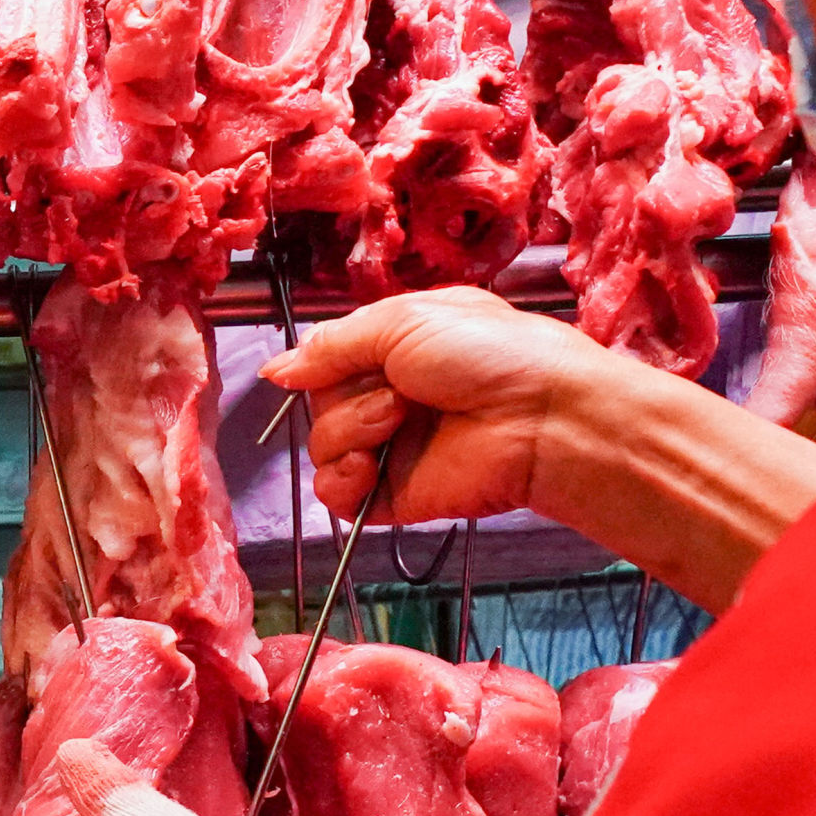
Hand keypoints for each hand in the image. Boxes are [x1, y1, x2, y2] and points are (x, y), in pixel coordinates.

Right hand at [261, 287, 623, 526]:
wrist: (540, 417)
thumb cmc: (489, 353)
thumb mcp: (402, 321)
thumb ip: (331, 346)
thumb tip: (275, 370)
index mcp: (397, 349)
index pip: (329, 360)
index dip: (320, 363)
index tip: (322, 363)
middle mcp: (390, 397)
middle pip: (320, 403)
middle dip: (343, 396)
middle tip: (394, 393)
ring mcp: (390, 448)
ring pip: (322, 445)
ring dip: (348, 430)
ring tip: (396, 420)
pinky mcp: (392, 494)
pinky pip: (336, 493)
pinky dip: (342, 478)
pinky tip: (368, 464)